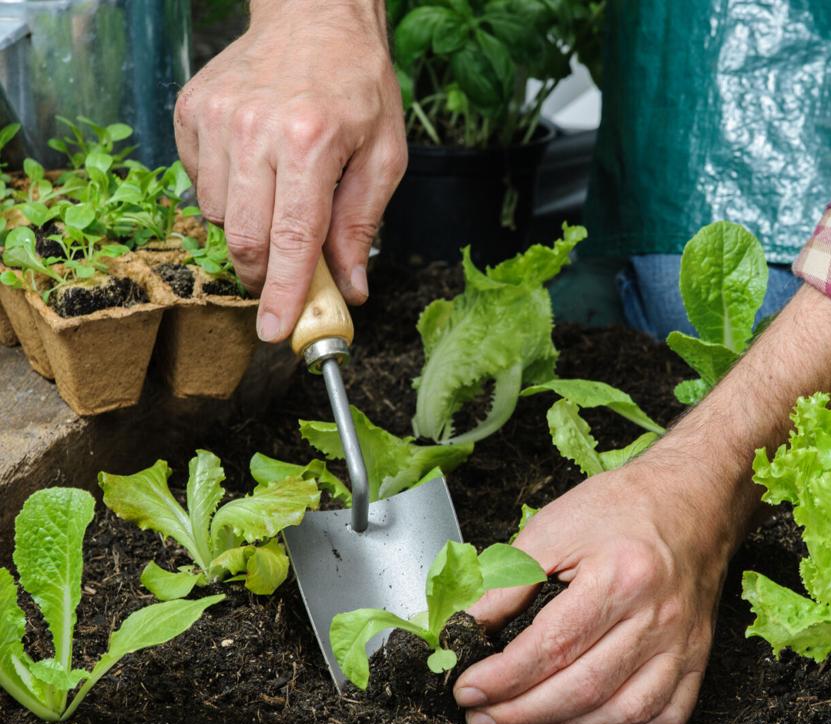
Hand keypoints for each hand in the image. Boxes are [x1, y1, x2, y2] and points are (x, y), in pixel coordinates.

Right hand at [173, 0, 406, 341]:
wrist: (314, 16)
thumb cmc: (357, 86)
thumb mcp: (385, 156)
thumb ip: (362, 225)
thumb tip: (351, 289)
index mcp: (309, 142)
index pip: (291, 239)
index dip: (284, 293)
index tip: (275, 331)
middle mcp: (254, 130)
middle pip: (244, 238)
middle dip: (263, 273)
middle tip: (284, 277)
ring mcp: (215, 119)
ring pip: (217, 216)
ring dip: (248, 228)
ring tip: (279, 195)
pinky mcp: (191, 112)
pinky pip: (199, 183)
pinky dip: (227, 193)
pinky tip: (256, 168)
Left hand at [453, 459, 736, 723]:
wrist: (693, 497)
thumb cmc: (623, 507)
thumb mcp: (554, 527)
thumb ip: (508, 580)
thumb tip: (467, 626)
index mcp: (621, 577)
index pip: (552, 646)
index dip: (502, 678)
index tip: (467, 689)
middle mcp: (657, 616)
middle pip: (584, 688)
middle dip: (522, 713)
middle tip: (481, 716)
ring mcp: (684, 643)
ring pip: (625, 713)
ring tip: (524, 722)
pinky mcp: (699, 657)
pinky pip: (667, 716)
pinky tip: (590, 721)